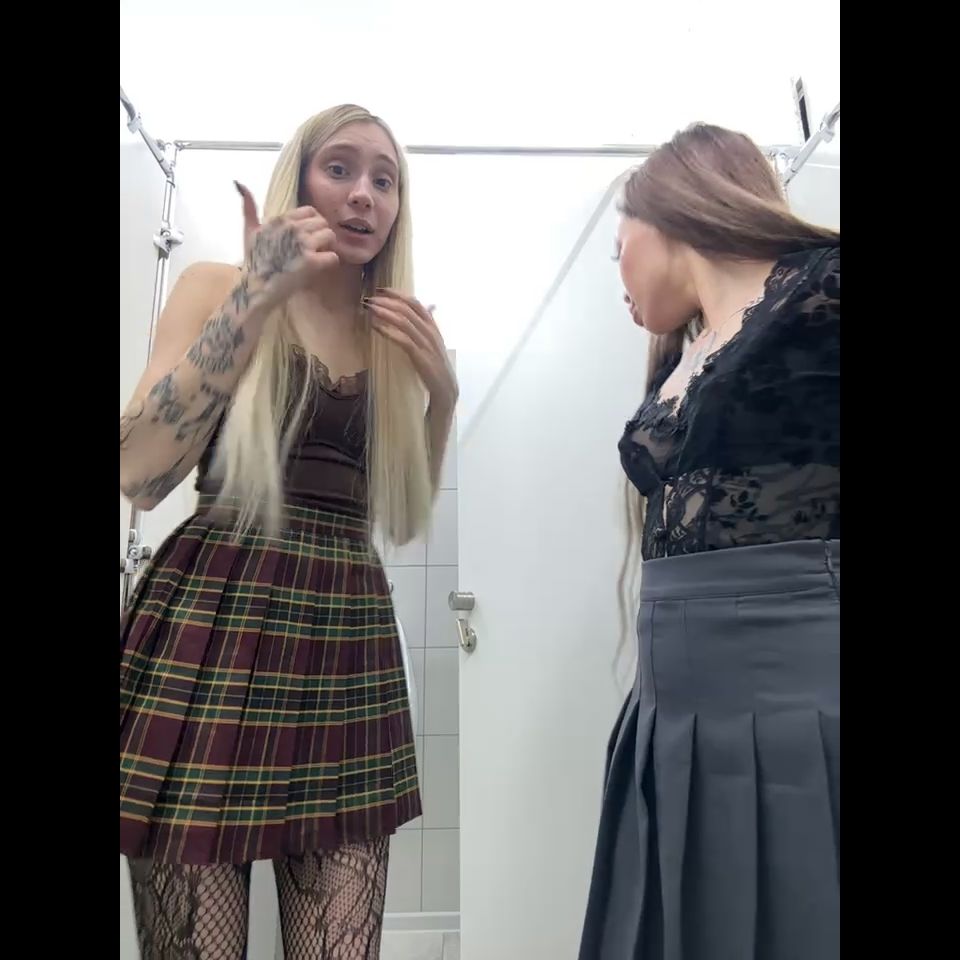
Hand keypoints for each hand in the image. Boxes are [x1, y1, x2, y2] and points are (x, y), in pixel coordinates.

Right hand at [234, 182, 338, 306]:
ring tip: (318, 257)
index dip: (313, 223)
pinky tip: (320, 267)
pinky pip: (333, 256)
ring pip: (330, 236)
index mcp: (280, 219)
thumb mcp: (249, 230)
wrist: (256, 289)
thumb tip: (238, 182)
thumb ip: (249, 207)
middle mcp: (292, 228)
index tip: (309, 235)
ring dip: (328, 247)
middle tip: (315, 249)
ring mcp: (303, 244)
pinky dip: (330, 262)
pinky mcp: (311, 262)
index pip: (310, 211)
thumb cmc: (254, 262)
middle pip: (323, 223)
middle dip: (322, 235)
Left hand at [365, 290, 458, 412]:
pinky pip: (403, 339)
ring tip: (370, 309)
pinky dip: (388, 331)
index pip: (415, 303)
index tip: (381, 289)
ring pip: (404, 321)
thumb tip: (431, 306)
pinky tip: (376, 327)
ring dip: (385, 313)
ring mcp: (425, 343)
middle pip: (407, 309)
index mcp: (433, 326)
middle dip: (387, 301)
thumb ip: (430, 324)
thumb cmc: (437, 366)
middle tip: (370, 299)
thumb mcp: (435, 341)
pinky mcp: (420, 356)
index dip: (398, 294)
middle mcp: (430, 331)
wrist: (446, 388)